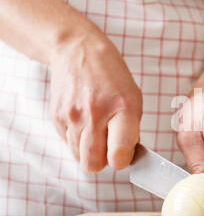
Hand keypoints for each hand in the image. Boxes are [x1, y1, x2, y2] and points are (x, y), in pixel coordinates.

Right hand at [49, 30, 141, 172]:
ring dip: (89, 151)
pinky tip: (84, 121)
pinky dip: (77, 139)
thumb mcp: (134, 99)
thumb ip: (131, 131)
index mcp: (122, 109)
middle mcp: (95, 114)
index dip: (122, 161)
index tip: (124, 155)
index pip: (118, 155)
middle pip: (93, 164)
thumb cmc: (112, 77)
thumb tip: (125, 158)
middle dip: (102, 161)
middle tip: (109, 145)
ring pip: (78, 157)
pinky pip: (67, 144)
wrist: (78, 51)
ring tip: (97, 130)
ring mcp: (72, 116)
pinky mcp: (56, 117)